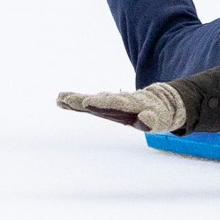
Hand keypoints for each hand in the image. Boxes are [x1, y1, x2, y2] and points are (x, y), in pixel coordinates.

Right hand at [57, 83, 187, 132]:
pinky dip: (76, 102)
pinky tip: (61, 100)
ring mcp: (110, 102)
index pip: (115, 104)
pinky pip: (88, 103)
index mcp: (132, 104)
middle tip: (66, 98)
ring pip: (91, 100)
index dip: (102, 103)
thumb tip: (145, 119)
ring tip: (59, 98)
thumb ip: (151, 121)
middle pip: (98, 100)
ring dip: (76, 100)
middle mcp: (118, 101)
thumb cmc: (159, 115)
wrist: (158, 103)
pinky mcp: (105, 105)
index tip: (87, 102)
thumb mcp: (160, 120)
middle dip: (82, 100)